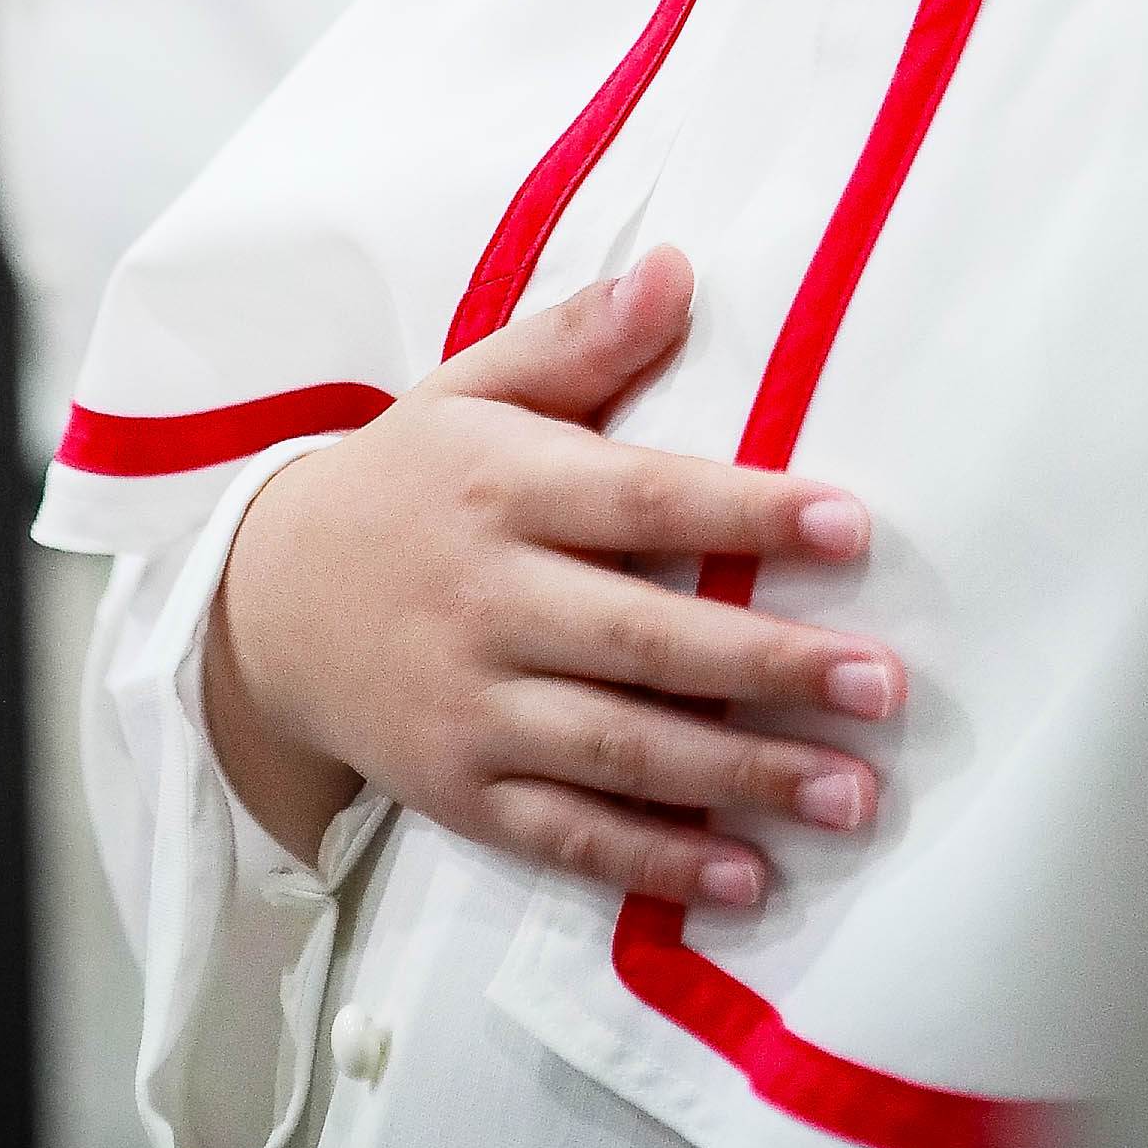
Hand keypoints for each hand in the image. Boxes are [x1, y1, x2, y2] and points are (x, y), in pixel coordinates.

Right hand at [203, 245, 904, 905]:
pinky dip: (655, 863)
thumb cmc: (407, 482)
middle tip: (881, 686)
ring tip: (853, 794)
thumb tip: (678, 270)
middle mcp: (488, 601)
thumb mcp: (471, 389)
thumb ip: (579, 339)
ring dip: (742, 776)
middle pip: (645, 641)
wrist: (266, 603)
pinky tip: (746, 877)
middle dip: (770, 665)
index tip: (851, 526)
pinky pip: (566, 834)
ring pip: (620, 751)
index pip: (642, 501)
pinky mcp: (460, 792)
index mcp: (502, 488)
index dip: (748, 515)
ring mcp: (471, 707)